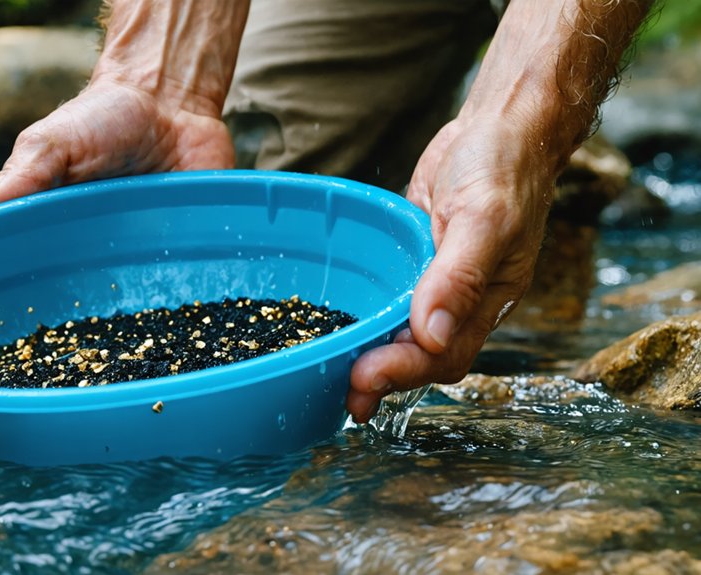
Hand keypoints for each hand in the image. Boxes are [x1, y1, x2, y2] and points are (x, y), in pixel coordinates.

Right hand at [0, 79, 235, 424]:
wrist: (175, 104)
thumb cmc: (103, 118)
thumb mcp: (53, 143)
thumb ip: (21, 177)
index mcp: (25, 252)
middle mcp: (66, 280)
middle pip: (29, 350)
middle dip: (0, 393)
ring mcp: (116, 288)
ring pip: (94, 354)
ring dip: (76, 393)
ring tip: (57, 430)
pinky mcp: (167, 284)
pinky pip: (161, 331)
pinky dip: (154, 362)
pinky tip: (149, 395)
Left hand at [345, 115, 553, 421]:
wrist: (500, 126)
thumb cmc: (504, 165)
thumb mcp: (484, 218)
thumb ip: (459, 276)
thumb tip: (431, 334)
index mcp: (487, 300)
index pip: (444, 354)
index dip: (403, 372)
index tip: (361, 378)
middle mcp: (461, 300)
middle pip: (422, 356)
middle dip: (383, 378)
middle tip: (343, 396)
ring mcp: (435, 281)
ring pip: (403, 333)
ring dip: (372, 356)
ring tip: (332, 375)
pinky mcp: (414, 260)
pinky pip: (391, 298)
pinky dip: (368, 316)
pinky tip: (339, 324)